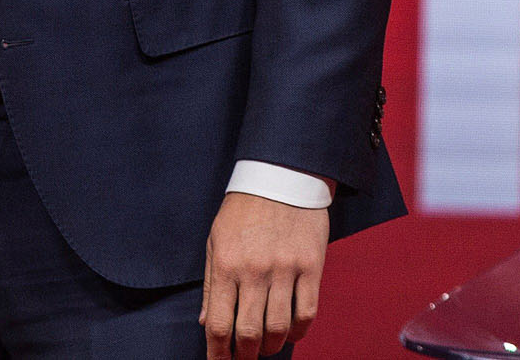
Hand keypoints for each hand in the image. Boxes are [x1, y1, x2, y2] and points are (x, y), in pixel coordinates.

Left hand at [201, 191, 327, 357]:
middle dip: (245, 354)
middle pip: (249, 331)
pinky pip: (307, 312)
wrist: (279, 178)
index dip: (218, 352)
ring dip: (271, 346)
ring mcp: (285, 270)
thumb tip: (207, 323)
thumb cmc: (242, 211)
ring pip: (280, 327)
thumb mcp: (215, 241)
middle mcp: (254, 271)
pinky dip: (299, 331)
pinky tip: (290, 334)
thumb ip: (213, 285)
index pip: (219, 322)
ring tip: (265, 348)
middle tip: (244, 359)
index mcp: (225, 264)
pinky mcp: (311, 268)